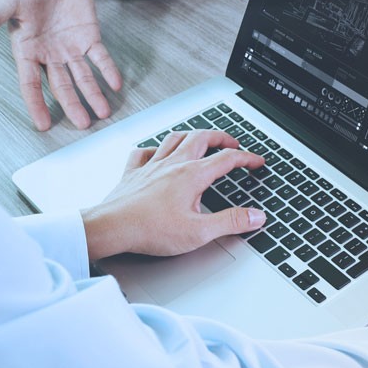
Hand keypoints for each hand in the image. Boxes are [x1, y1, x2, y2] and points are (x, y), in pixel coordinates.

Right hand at [0, 0, 120, 130]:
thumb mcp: (8, 1)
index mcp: (28, 51)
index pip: (31, 84)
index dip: (37, 104)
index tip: (43, 125)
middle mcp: (51, 55)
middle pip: (62, 86)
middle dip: (73, 105)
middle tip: (84, 124)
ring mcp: (71, 48)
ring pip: (83, 76)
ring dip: (93, 94)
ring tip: (104, 112)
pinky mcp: (90, 37)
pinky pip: (101, 57)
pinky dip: (108, 70)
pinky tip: (116, 84)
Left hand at [81, 130, 266, 260]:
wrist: (111, 228)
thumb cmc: (149, 230)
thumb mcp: (199, 231)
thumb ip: (231, 222)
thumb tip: (255, 216)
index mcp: (192, 175)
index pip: (227, 159)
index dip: (247, 158)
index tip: (257, 161)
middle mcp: (173, 165)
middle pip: (202, 138)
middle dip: (221, 137)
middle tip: (232, 143)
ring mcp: (151, 166)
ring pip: (174, 138)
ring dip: (191, 135)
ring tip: (200, 138)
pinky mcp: (133, 173)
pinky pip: (143, 152)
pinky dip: (154, 149)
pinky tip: (156, 153)